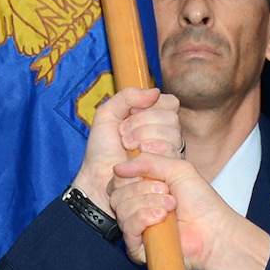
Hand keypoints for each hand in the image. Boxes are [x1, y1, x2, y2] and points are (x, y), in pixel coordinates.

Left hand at [72, 88, 181, 216]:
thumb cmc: (102, 150)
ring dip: (143, 137)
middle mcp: (168, 135)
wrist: (98, 177)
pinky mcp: (169, 171)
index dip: (149, 107)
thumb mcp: (107, 114)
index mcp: (156, 120)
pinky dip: (150, 151)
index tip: (128, 115)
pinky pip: (170, 152)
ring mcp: (171, 153)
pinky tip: (137, 158)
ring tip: (127, 148)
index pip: (169, 103)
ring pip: (172, 134)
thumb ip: (127, 96)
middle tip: (123, 137)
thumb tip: (155, 91)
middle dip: (141, 123)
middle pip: (171, 118)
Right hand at [111, 151, 269, 269]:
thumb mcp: (176, 168)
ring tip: (171, 207)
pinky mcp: (137, 248)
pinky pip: (127, 228)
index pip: (118, 180)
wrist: (213, 230)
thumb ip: (147, 161)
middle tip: (168, 193)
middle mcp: (136, 209)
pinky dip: (143, 218)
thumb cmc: (200, 202)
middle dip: (143, 189)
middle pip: (117, 193)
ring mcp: (136, 229)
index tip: (158, 178)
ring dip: (148, 203)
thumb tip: (118, 167)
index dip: (132, 174)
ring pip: (121, 209)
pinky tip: (161, 218)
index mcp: (142, 191)